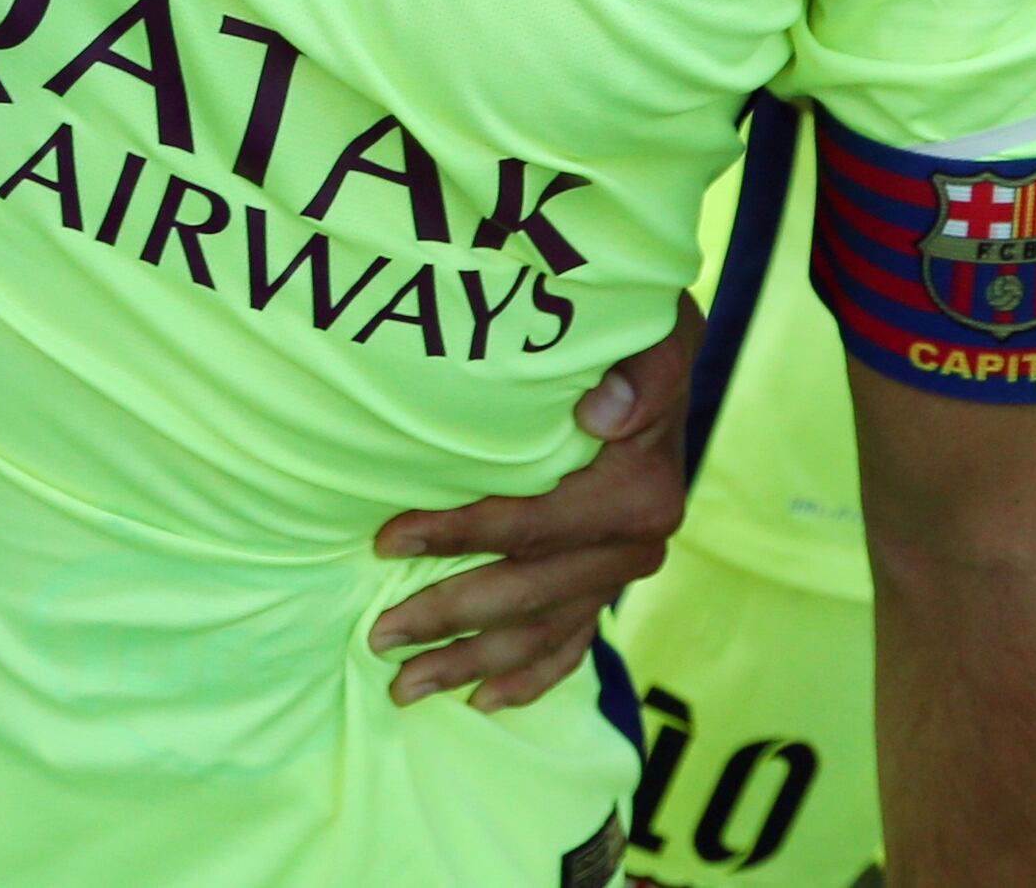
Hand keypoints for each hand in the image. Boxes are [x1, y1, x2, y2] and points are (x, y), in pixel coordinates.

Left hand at [367, 300, 695, 709]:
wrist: (658, 359)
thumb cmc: (635, 338)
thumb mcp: (651, 333)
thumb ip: (643, 372)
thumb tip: (603, 415)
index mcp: (636, 494)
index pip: (530, 526)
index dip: (456, 535)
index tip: (385, 539)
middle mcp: (634, 545)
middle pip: (525, 594)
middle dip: (447, 619)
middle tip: (378, 639)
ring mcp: (622, 572)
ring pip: (539, 633)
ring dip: (471, 664)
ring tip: (406, 687)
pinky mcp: (610, 585)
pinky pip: (571, 645)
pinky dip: (529, 677)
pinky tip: (482, 701)